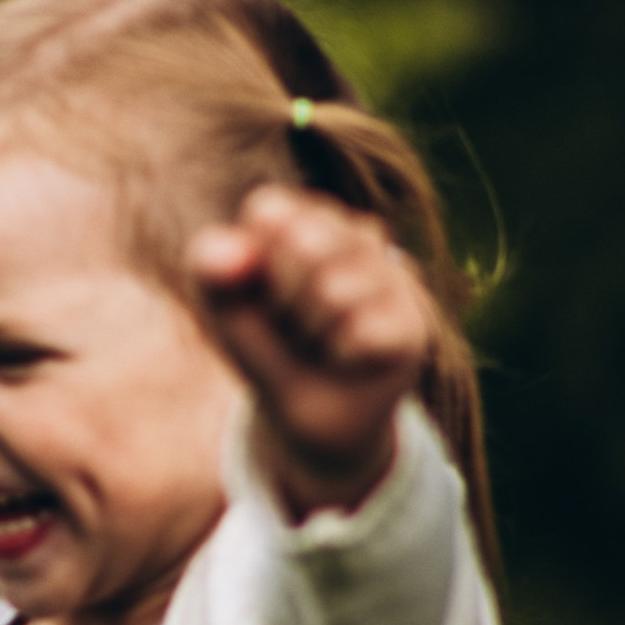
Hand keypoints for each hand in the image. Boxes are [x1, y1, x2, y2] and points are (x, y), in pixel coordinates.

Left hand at [193, 185, 435, 518]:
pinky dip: (338, 356)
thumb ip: (212, 269)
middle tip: (289, 321)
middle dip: (280, 296)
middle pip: (304, 240)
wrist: (310, 413)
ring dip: (309, 332)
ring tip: (317, 341)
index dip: (251, 260)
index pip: (270, 211)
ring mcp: (392, 275)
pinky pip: (361, 331)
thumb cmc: (269, 344)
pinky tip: (345, 359)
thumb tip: (230, 250)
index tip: (258, 290)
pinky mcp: (412, 324)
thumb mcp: (225, 305)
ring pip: (334, 289)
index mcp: (308, 216)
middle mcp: (358, 233)